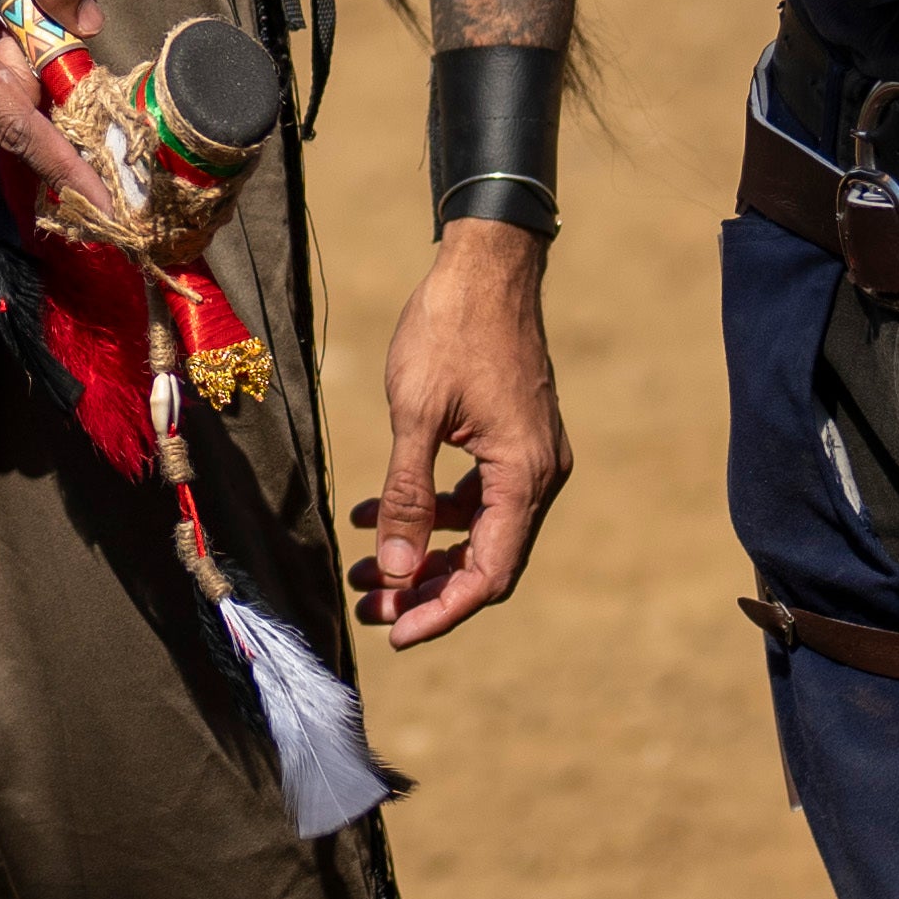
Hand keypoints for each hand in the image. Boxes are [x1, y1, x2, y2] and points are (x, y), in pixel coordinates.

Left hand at [354, 225, 565, 646]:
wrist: (485, 265)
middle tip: (366, 604)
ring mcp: (529, 458)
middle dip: (423, 587)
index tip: (395, 633)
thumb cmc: (450, 330)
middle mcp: (538, 475)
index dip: (442, 611)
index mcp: (524, 476)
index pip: (489, 574)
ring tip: (361, 567)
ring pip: (476, 532)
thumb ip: (405, 497)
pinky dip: (428, 510)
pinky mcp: (511, 441)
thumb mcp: (416, 415)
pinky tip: (375, 512)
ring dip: (419, 552)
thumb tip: (393, 571)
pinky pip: (473, 497)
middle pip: (484, 561)